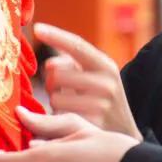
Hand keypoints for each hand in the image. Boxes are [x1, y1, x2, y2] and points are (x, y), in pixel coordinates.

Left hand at [35, 22, 140, 138]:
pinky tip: (72, 118)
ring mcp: (100, 105)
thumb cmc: (101, 99)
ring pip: (55, 97)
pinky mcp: (91, 125)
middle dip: (51, 81)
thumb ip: (72, 65)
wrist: (124, 132)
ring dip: (55, 101)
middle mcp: (106, 83)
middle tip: (62, 89)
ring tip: (70, 105)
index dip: (55, 36)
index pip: (77, 46)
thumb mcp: (96, 76)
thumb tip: (49, 64)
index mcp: (106, 66)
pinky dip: (58, 116)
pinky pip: (59, 116)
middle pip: (57, 74)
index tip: (37, 29)